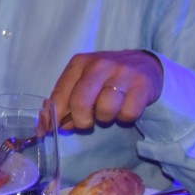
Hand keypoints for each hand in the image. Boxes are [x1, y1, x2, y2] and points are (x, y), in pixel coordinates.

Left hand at [49, 50, 163, 128]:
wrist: (145, 64)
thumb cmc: (107, 77)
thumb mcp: (84, 81)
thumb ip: (67, 100)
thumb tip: (53, 126)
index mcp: (80, 63)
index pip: (59, 93)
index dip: (53, 116)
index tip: (49, 130)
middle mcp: (99, 65)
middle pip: (80, 102)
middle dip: (81, 121)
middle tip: (86, 123)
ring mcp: (122, 73)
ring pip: (105, 109)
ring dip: (105, 118)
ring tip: (108, 110)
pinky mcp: (142, 85)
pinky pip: (128, 113)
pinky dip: (125, 117)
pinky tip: (125, 108)